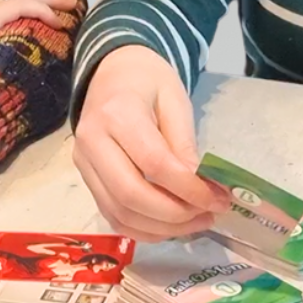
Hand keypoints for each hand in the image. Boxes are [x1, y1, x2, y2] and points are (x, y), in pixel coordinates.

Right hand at [72, 44, 222, 238]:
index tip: (218, 199)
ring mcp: (84, 164)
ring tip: (195, 223)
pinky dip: (143, 230)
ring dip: (161, 228)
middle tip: (208, 215)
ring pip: (120, 213)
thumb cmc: (148, 82)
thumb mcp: (175, 101)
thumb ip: (184, 144)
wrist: (111, 72)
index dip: (188, 189)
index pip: (154, 164)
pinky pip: (112, 216)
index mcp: (117, 114)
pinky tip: (170, 228)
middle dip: (175, 215)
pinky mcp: (85, 179)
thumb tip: (198, 188)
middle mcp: (92, 142)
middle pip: (131, 195)